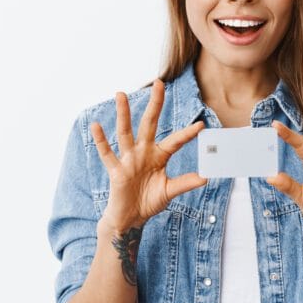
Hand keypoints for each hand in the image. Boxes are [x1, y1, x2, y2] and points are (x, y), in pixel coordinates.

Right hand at [90, 79, 206, 231]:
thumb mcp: (169, 191)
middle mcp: (143, 153)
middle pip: (149, 124)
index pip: (175, 141)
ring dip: (123, 114)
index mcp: (159, 156)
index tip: (201, 126)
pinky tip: (96, 125)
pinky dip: (101, 140)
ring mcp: (128, 160)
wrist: (130, 218)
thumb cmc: (149, 202)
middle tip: (159, 83)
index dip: (187, 134)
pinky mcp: (116, 171)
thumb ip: (185, 183)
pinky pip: (107, 154)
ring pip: (125, 132)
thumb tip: (205, 178)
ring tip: (120, 94)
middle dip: (154, 105)